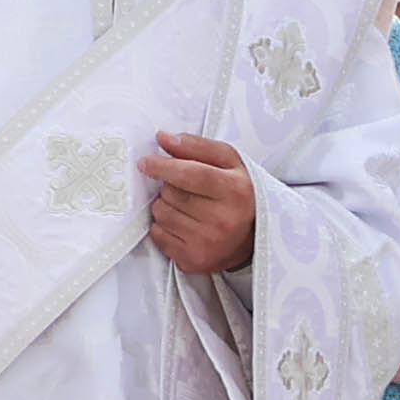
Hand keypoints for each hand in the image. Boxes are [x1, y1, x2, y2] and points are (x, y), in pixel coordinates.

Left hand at [138, 128, 257, 276]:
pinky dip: (162, 226)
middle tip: (184, 189)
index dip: (164, 166)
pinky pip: (157, 235)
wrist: (254, 238)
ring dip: (165, 205)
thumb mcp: (229, 163)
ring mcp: (207, 243)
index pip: (190, 174)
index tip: (145, 162)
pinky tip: (182, 224)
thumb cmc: (239, 194)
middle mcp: (223, 220)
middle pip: (171, 193)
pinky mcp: (192, 260)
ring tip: (186, 207)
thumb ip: (197, 147)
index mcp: (235, 191)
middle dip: (168, 186)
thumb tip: (163, 138)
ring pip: (161, 213)